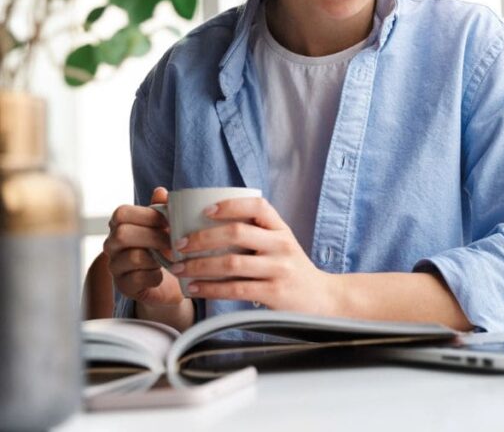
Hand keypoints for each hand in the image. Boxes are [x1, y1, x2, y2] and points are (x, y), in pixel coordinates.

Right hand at [105, 187, 185, 307]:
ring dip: (157, 257)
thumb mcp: (164, 226)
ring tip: (171, 258)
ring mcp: (115, 267)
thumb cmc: (163, 247)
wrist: (167, 282)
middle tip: (173, 242)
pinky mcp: (124, 287)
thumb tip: (160, 191)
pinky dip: (155, 275)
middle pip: (123, 234)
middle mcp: (112, 245)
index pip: (121, 213)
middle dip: (154, 237)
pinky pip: (137, 278)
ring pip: (132, 257)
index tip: (168, 221)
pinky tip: (162, 274)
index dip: (147, 215)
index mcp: (120, 225)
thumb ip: (161, 209)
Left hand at [170, 197, 336, 313]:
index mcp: (282, 230)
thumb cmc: (292, 269)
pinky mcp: (274, 293)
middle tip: (179, 244)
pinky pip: (235, 289)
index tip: (206, 210)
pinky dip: (210, 288)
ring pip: (231, 263)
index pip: (258, 207)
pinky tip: (194, 288)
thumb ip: (257, 234)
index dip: (230, 205)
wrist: (322, 298)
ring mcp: (279, 269)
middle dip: (202, 238)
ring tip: (179, 268)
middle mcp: (282, 246)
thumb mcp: (282, 245)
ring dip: (199, 265)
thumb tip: (210, 225)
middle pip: (237, 233)